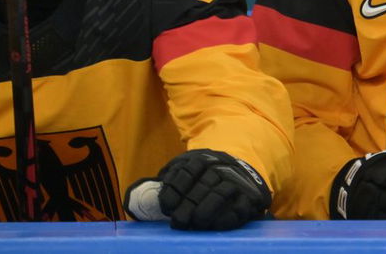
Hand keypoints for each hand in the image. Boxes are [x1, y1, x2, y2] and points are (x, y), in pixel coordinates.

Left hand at [125, 150, 270, 230]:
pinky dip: (227, 217)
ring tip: (194, 224)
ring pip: (222, 192)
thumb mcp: (183, 172)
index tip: (166, 207)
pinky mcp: (250, 196)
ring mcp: (238, 180)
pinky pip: (240, 206)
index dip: (175, 189)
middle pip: (204, 183)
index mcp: (202, 158)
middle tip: (178, 222)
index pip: (188, 170)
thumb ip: (165, 182)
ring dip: (206, 210)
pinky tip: (214, 225)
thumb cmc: (201, 181)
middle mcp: (222, 165)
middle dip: (189, 204)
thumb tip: (134, 197)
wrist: (240, 175)